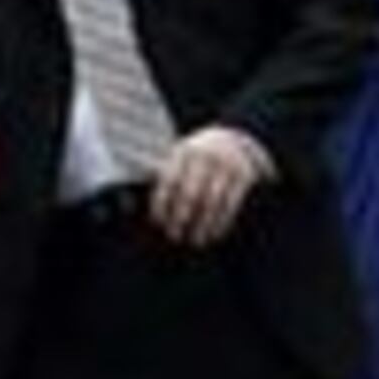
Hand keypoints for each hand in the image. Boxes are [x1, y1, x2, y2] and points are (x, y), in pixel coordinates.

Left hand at [147, 124, 273, 247]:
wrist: (236, 138)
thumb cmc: (197, 157)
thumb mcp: (179, 157)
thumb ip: (162, 177)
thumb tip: (134, 206)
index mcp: (182, 151)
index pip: (168, 180)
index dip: (161, 203)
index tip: (157, 223)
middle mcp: (204, 156)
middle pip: (190, 193)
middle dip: (180, 217)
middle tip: (174, 236)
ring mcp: (225, 165)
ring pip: (211, 201)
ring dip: (202, 224)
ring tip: (196, 240)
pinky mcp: (243, 175)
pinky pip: (230, 203)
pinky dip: (221, 221)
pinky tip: (215, 233)